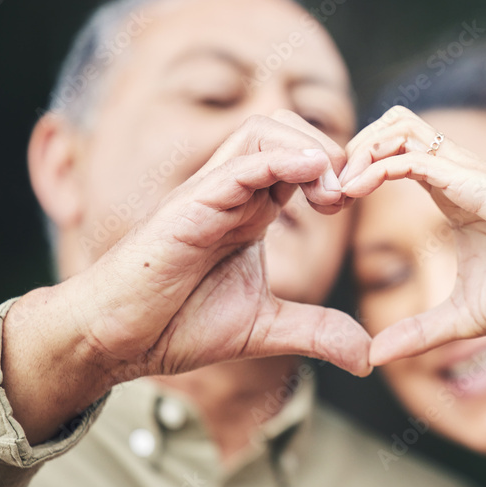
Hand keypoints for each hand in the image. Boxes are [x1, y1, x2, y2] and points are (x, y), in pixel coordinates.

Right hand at [3, 111, 367, 441]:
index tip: (354, 204)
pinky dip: (279, 161)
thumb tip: (368, 358)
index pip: (302, 159)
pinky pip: (238, 166)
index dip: (337, 170)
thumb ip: (317, 332)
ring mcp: (209, 194)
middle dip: (330, 149)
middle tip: (345, 197)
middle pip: (286, 128)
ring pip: (263, 131)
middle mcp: (233, 192)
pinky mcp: (188, 207)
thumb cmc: (177, 324)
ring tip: (331, 192)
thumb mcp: (265, 327)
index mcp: (252, 210)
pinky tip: (310, 177)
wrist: (117, 340)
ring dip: (309, 149)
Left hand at [340, 106, 485, 364]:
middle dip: (355, 144)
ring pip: (401, 125)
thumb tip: (376, 356)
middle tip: (332, 187)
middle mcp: (452, 173)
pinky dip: (379, 167)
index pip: (394, 151)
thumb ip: (418, 333)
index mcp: (448, 192)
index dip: (358, 166)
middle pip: (392, 123)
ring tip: (343, 186)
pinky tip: (357, 191)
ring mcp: (463, 173)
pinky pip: (415, 158)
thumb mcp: (458, 319)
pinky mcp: (472, 184)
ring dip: (364, 147)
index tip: (333, 202)